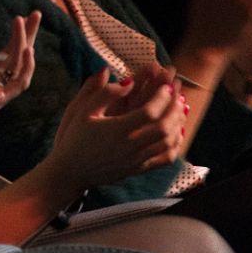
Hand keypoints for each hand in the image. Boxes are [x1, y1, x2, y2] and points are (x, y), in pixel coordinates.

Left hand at [0, 13, 41, 132]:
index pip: (6, 52)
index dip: (16, 35)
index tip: (22, 17)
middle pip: (18, 56)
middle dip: (28, 35)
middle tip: (36, 14)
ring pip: (20, 66)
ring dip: (25, 44)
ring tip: (22, 23)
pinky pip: (19, 83)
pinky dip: (27, 67)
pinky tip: (27, 49)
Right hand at [43, 67, 189, 190]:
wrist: (70, 172)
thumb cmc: (74, 138)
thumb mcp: (82, 110)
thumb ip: (103, 92)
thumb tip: (127, 80)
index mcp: (117, 130)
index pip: (150, 112)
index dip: (163, 97)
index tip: (167, 86)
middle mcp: (130, 146)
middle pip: (164, 127)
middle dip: (175, 108)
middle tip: (178, 94)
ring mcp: (136, 160)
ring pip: (168, 143)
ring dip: (178, 124)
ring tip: (180, 109)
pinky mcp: (138, 169)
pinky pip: (164, 159)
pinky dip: (175, 145)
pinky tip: (177, 133)